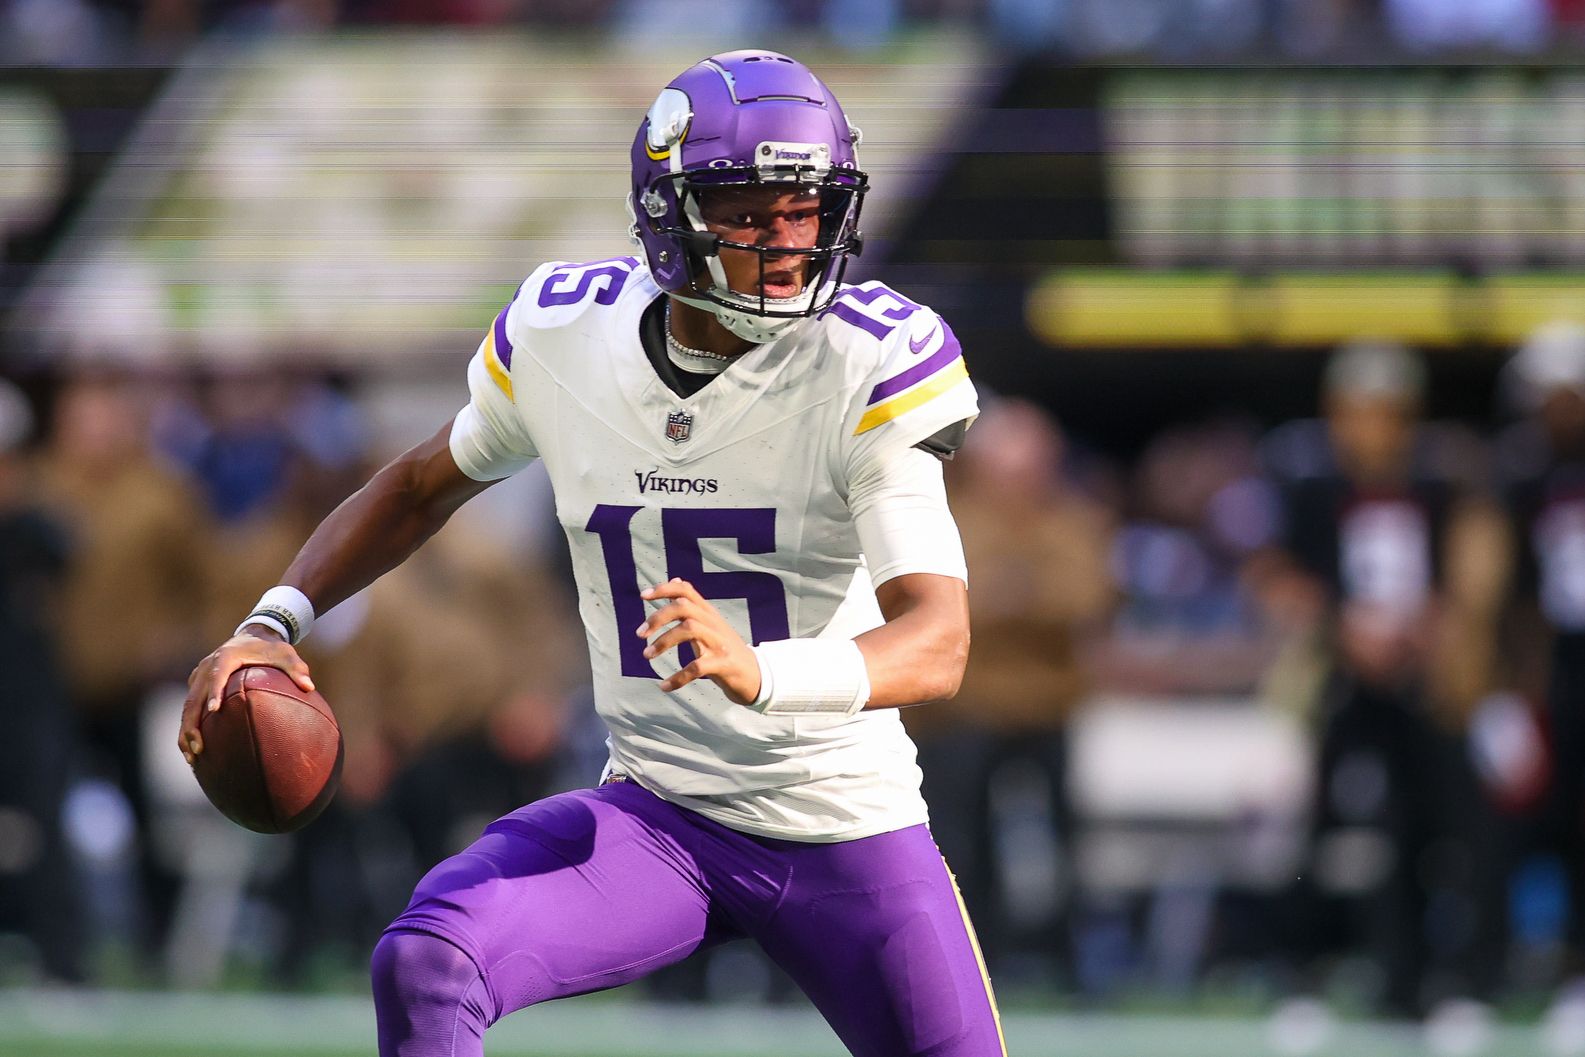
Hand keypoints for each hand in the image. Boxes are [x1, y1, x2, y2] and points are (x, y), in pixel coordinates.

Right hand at [178, 626, 315, 763]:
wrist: (253, 634)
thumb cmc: (272, 648)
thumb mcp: (287, 654)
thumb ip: (296, 669)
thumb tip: (309, 687)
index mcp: (226, 657)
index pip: (218, 675)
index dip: (214, 692)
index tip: (214, 711)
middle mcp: (207, 667)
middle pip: (194, 698)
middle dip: (193, 725)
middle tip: (199, 749)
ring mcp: (199, 676)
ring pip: (188, 706)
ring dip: (186, 732)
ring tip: (192, 757)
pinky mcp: (198, 684)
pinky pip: (190, 707)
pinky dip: (189, 727)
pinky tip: (193, 749)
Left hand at [636, 578, 760, 704]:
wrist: (756, 675)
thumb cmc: (726, 649)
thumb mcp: (710, 623)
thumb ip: (692, 605)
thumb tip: (675, 580)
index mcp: (708, 613)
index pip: (686, 590)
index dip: (664, 589)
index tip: (643, 595)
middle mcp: (714, 623)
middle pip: (684, 607)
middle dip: (657, 617)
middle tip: (639, 634)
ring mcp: (720, 642)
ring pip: (689, 629)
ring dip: (663, 642)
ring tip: (647, 655)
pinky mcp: (723, 663)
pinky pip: (696, 667)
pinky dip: (677, 677)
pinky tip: (664, 686)